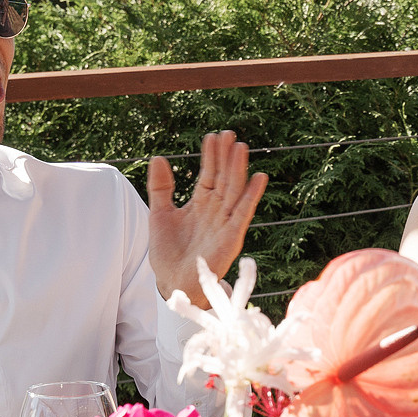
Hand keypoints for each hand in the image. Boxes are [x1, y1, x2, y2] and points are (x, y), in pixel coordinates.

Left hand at [147, 130, 266, 307]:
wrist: (172, 283)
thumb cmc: (167, 254)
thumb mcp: (159, 214)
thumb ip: (161, 187)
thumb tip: (159, 157)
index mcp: (200, 205)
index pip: (208, 175)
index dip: (210, 156)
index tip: (212, 136)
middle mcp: (215, 212)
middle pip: (223, 178)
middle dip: (226, 157)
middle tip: (229, 133)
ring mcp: (224, 224)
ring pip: (233, 191)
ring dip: (238, 169)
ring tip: (241, 146)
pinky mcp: (231, 237)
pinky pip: (243, 213)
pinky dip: (251, 196)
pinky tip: (259, 177)